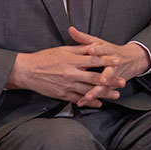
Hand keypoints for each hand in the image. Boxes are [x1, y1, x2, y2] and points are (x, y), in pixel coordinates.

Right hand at [6, 32, 126, 103]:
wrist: (27, 72)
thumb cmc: (44, 58)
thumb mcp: (62, 50)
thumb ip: (79, 49)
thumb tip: (93, 46)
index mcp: (71, 60)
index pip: (93, 60)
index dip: (107, 60)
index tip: (118, 60)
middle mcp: (71, 74)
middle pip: (95, 77)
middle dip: (110, 80)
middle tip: (123, 81)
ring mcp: (67, 85)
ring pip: (89, 90)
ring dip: (104, 93)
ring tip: (116, 94)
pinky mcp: (62, 94)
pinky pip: (79, 99)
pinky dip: (90, 102)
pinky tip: (99, 103)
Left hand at [68, 28, 150, 106]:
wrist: (131, 60)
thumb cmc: (111, 51)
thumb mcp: (99, 42)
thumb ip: (84, 38)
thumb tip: (71, 29)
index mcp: (108, 52)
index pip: (103, 49)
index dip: (98, 50)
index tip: (92, 50)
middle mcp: (113, 65)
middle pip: (109, 71)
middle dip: (105, 76)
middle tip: (101, 80)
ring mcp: (113, 76)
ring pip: (106, 85)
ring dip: (97, 91)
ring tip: (89, 96)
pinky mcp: (111, 85)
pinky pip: (102, 92)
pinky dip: (93, 98)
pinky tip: (84, 101)